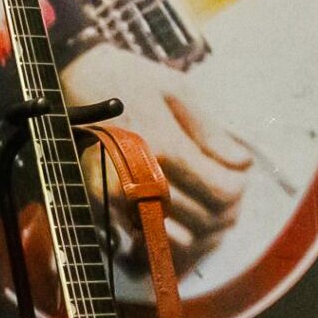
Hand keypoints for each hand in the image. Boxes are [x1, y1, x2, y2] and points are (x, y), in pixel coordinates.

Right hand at [61, 43, 259, 268]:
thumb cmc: (129, 80)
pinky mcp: (105, 204)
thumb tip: (241, 163)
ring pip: (182, 238)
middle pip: (207, 218)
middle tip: (223, 189)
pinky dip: (170, 237)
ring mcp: (120, 195)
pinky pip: (148, 238)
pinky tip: (179, 219)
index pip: (223, 191)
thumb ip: (210, 131)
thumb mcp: (177, 91)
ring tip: (203, 204)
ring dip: (201, 227)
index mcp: (161, 145)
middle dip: (225, 208)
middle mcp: (139, 176)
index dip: (238, 187)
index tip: (234, 172)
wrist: (75, 79)